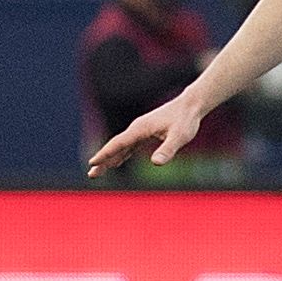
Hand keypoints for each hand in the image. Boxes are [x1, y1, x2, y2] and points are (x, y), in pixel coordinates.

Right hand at [87, 97, 203, 176]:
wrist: (190, 105)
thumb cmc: (186, 120)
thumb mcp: (179, 136)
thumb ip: (168, 149)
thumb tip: (156, 163)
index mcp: (140, 129)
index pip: (118, 143)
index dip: (105, 154)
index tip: (92, 163)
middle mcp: (136, 129)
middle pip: (115, 146)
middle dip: (103, 160)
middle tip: (91, 174)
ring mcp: (140, 130)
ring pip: (120, 147)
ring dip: (109, 159)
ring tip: (97, 171)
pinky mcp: (145, 133)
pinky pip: (128, 146)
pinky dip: (120, 155)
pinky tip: (115, 163)